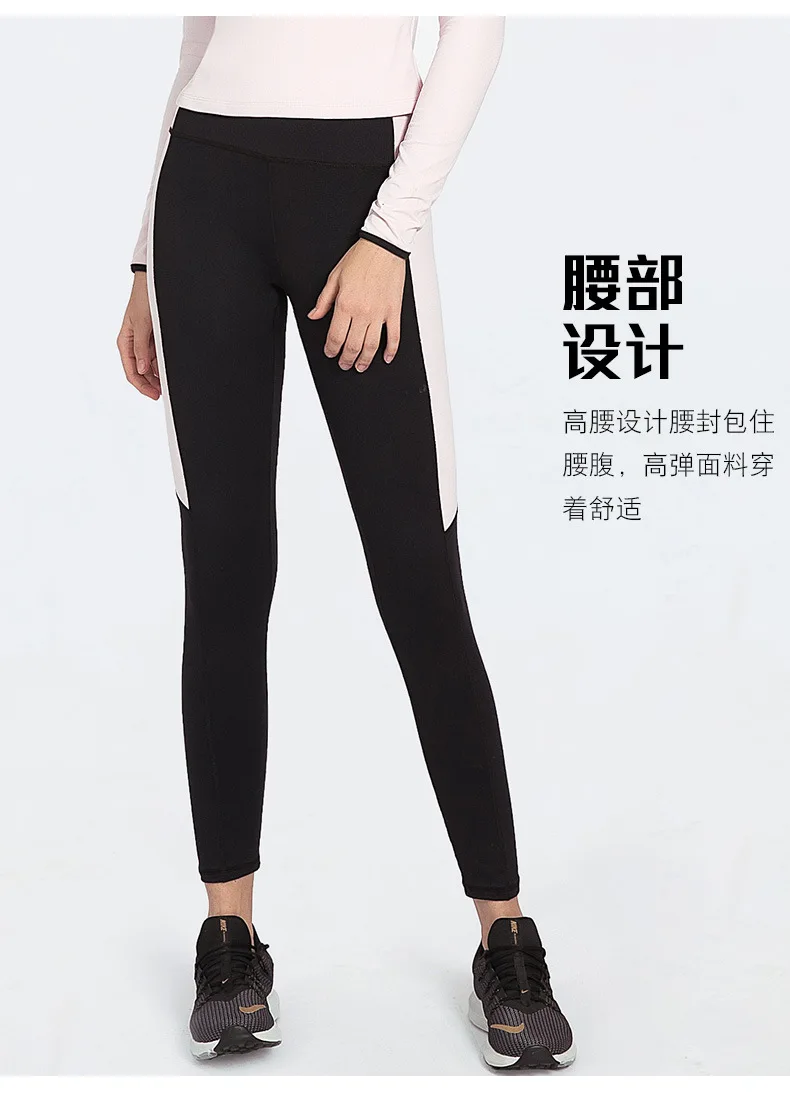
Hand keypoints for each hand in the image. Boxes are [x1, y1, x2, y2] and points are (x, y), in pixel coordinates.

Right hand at [117, 272, 160, 399]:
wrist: (154, 282)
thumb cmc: (143, 299)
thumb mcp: (142, 324)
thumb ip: (141, 348)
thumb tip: (143, 369)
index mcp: (125, 343)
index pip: (132, 371)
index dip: (143, 386)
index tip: (155, 395)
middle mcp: (134, 345)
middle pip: (142, 372)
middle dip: (152, 384)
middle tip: (164, 392)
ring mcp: (145, 343)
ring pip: (151, 367)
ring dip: (159, 376)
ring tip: (169, 384)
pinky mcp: (155, 340)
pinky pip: (158, 357)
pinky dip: (163, 365)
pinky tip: (171, 370)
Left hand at [307, 238, 404, 371]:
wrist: (384, 247)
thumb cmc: (360, 258)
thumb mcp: (334, 277)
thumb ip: (323, 300)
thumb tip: (314, 316)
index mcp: (345, 304)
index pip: (335, 337)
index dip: (331, 350)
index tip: (330, 353)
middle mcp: (362, 312)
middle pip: (352, 346)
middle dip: (346, 359)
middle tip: (344, 364)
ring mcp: (380, 314)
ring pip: (371, 346)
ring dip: (365, 361)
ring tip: (360, 366)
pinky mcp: (394, 311)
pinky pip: (394, 337)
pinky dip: (390, 351)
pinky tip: (386, 358)